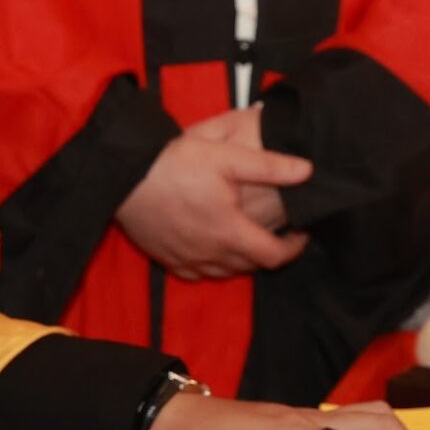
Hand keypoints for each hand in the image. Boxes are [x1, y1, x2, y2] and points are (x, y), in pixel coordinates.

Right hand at [117, 130, 310, 278]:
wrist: (123, 175)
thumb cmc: (173, 163)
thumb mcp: (226, 156)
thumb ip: (270, 165)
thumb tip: (307, 170)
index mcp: (229, 232)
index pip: (274, 256)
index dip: (294, 248)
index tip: (300, 233)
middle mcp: (209, 253)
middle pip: (250, 266)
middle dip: (268, 251)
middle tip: (275, 231)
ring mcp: (186, 259)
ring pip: (224, 272)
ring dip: (241, 260)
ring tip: (245, 237)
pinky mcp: (166, 259)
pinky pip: (196, 273)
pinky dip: (211, 265)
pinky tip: (211, 246)